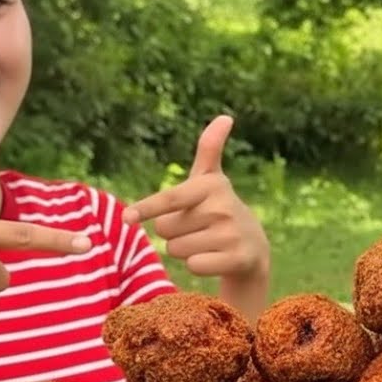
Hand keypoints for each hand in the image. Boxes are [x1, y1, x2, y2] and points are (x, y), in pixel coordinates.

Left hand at [123, 116, 268, 278]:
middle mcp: (223, 207)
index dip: (147, 208)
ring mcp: (231, 234)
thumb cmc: (218, 210)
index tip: (128, 217)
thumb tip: (225, 116)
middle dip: (173, 232)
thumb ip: (210, 148)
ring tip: (206, 243)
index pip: (170, 199)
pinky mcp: (237, 258)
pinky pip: (194, 265)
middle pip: (165, 230)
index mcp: (211, 185)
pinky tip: (214, 259)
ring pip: (176, 250)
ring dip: (184, 250)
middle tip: (196, 228)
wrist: (253, 246)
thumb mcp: (211, 180)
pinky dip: (198, 266)